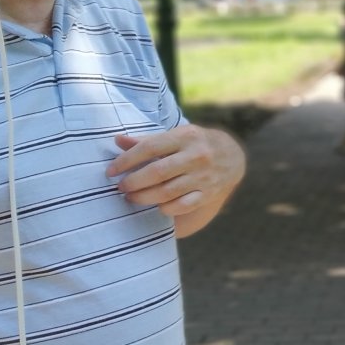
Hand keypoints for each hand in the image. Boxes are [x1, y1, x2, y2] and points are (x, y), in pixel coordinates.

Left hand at [106, 124, 245, 220]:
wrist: (233, 156)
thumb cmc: (196, 143)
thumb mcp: (176, 135)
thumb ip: (148, 140)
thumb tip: (118, 140)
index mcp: (185, 136)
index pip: (150, 147)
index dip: (127, 159)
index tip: (111, 171)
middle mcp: (196, 155)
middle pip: (158, 172)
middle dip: (134, 182)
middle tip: (120, 187)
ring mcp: (203, 176)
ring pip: (167, 192)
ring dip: (144, 197)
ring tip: (131, 198)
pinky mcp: (208, 193)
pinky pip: (183, 206)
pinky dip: (167, 208)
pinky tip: (157, 206)